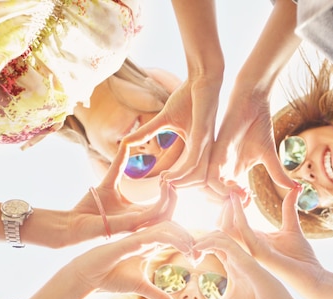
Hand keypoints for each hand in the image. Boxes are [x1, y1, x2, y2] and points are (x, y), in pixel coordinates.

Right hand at [66, 221, 194, 298]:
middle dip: (190, 237)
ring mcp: (139, 236)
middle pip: (175, 227)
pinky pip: (157, 234)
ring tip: (194, 252)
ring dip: (184, 237)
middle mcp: (145, 237)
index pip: (174, 236)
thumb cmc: (111, 278)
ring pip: (168, 227)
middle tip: (200, 254)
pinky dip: (173, 238)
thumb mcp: (142, 288)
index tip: (198, 259)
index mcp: (149, 244)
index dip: (189, 243)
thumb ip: (160, 296)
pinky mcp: (132, 240)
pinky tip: (183, 248)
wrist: (88, 277)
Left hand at [72, 142, 177, 238]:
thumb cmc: (89, 206)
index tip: (166, 176)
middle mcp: (140, 222)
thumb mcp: (109, 181)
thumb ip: (120, 164)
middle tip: (171, 178)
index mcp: (137, 214)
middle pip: (169, 213)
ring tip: (168, 181)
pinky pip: (154, 215)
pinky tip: (162, 186)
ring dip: (172, 198)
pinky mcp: (130, 225)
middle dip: (175, 196)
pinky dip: (163, 201)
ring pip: (166, 215)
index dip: (169, 193)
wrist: (73, 221)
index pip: (162, 207)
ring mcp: (137, 225)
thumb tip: (125, 143)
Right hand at [119, 74, 221, 189]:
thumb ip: (147, 132)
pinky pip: (195, 163)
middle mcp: (205, 149)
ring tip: (165, 181)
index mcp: (199, 147)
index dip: (180, 181)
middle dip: (181, 187)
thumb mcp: (164, 119)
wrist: (202, 78)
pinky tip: (169, 175)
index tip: (163, 180)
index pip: (195, 174)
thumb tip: (126, 141)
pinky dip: (183, 173)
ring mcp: (206, 144)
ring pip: (198, 176)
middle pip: (199, 181)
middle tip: (163, 184)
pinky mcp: (204, 137)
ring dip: (181, 183)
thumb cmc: (187, 97)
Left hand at [179, 230, 298, 298]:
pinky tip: (198, 251)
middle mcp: (237, 257)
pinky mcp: (246, 259)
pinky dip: (209, 242)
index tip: (188, 259)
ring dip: (202, 239)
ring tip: (191, 251)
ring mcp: (242, 256)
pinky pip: (226, 242)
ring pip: (220, 235)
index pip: (213, 245)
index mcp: (232, 264)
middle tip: (187, 253)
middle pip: (215, 236)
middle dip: (198, 240)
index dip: (199, 247)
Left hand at [206, 90, 295, 201]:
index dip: (237, 203)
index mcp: (232, 170)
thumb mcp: (269, 155)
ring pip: (210, 190)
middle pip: (216, 196)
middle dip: (229, 204)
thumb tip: (296, 189)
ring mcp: (217, 161)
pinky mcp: (215, 153)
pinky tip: (238, 186)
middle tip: (246, 202)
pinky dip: (220, 187)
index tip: (251, 201)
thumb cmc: (259, 124)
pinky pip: (210, 177)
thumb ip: (278, 174)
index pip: (228, 195)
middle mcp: (222, 168)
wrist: (252, 101)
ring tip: (243, 195)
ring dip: (225, 198)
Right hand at [218, 189, 326, 298]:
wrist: (314, 276)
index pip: (233, 223)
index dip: (233, 205)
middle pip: (223, 226)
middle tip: (235, 191)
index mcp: (254, 240)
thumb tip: (294, 189)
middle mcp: (248, 245)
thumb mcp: (292, 227)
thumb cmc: (303, 257)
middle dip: (225, 206)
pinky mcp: (259, 253)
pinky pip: (242, 232)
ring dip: (228, 210)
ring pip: (226, 229)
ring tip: (234, 194)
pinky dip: (239, 215)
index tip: (243, 191)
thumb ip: (288, 208)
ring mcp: (252, 250)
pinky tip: (241, 202)